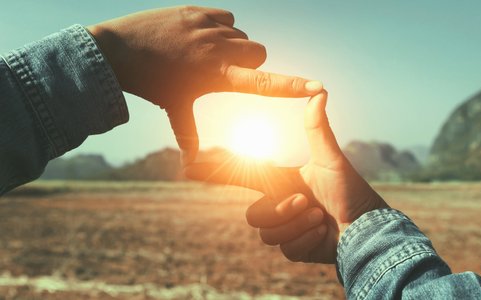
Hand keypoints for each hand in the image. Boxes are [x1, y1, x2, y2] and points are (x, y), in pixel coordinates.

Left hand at [87, 6, 322, 162]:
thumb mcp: (173, 108)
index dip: (293, 87)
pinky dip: (220, 28)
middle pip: (260, 53)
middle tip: (222, 70)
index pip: (264, 84)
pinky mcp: (199, 11)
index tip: (318, 88)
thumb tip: (189, 168)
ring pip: (243, 36)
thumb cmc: (149, 83)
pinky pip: (228, 18)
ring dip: (234, 45)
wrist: (115, 50)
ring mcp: (209, 27)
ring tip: (205, 54)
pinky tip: (198, 37)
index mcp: (218, 77)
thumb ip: (188, 135)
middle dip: (249, 63)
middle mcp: (218, 50)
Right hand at [184, 91, 388, 262]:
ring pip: (267, 234)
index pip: (241, 176)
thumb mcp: (331, 159)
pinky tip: (323, 234)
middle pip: (253, 215)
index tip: (188, 168)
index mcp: (281, 181)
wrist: (367, 228)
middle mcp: (279, 204)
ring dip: (297, 224)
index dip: (215, 173)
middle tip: (306, 202)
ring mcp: (285, 228)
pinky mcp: (294, 248)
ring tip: (319, 216)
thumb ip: (317, 128)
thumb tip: (320, 91)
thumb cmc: (351, 191)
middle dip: (281, 210)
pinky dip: (307, 240)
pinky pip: (285, 249)